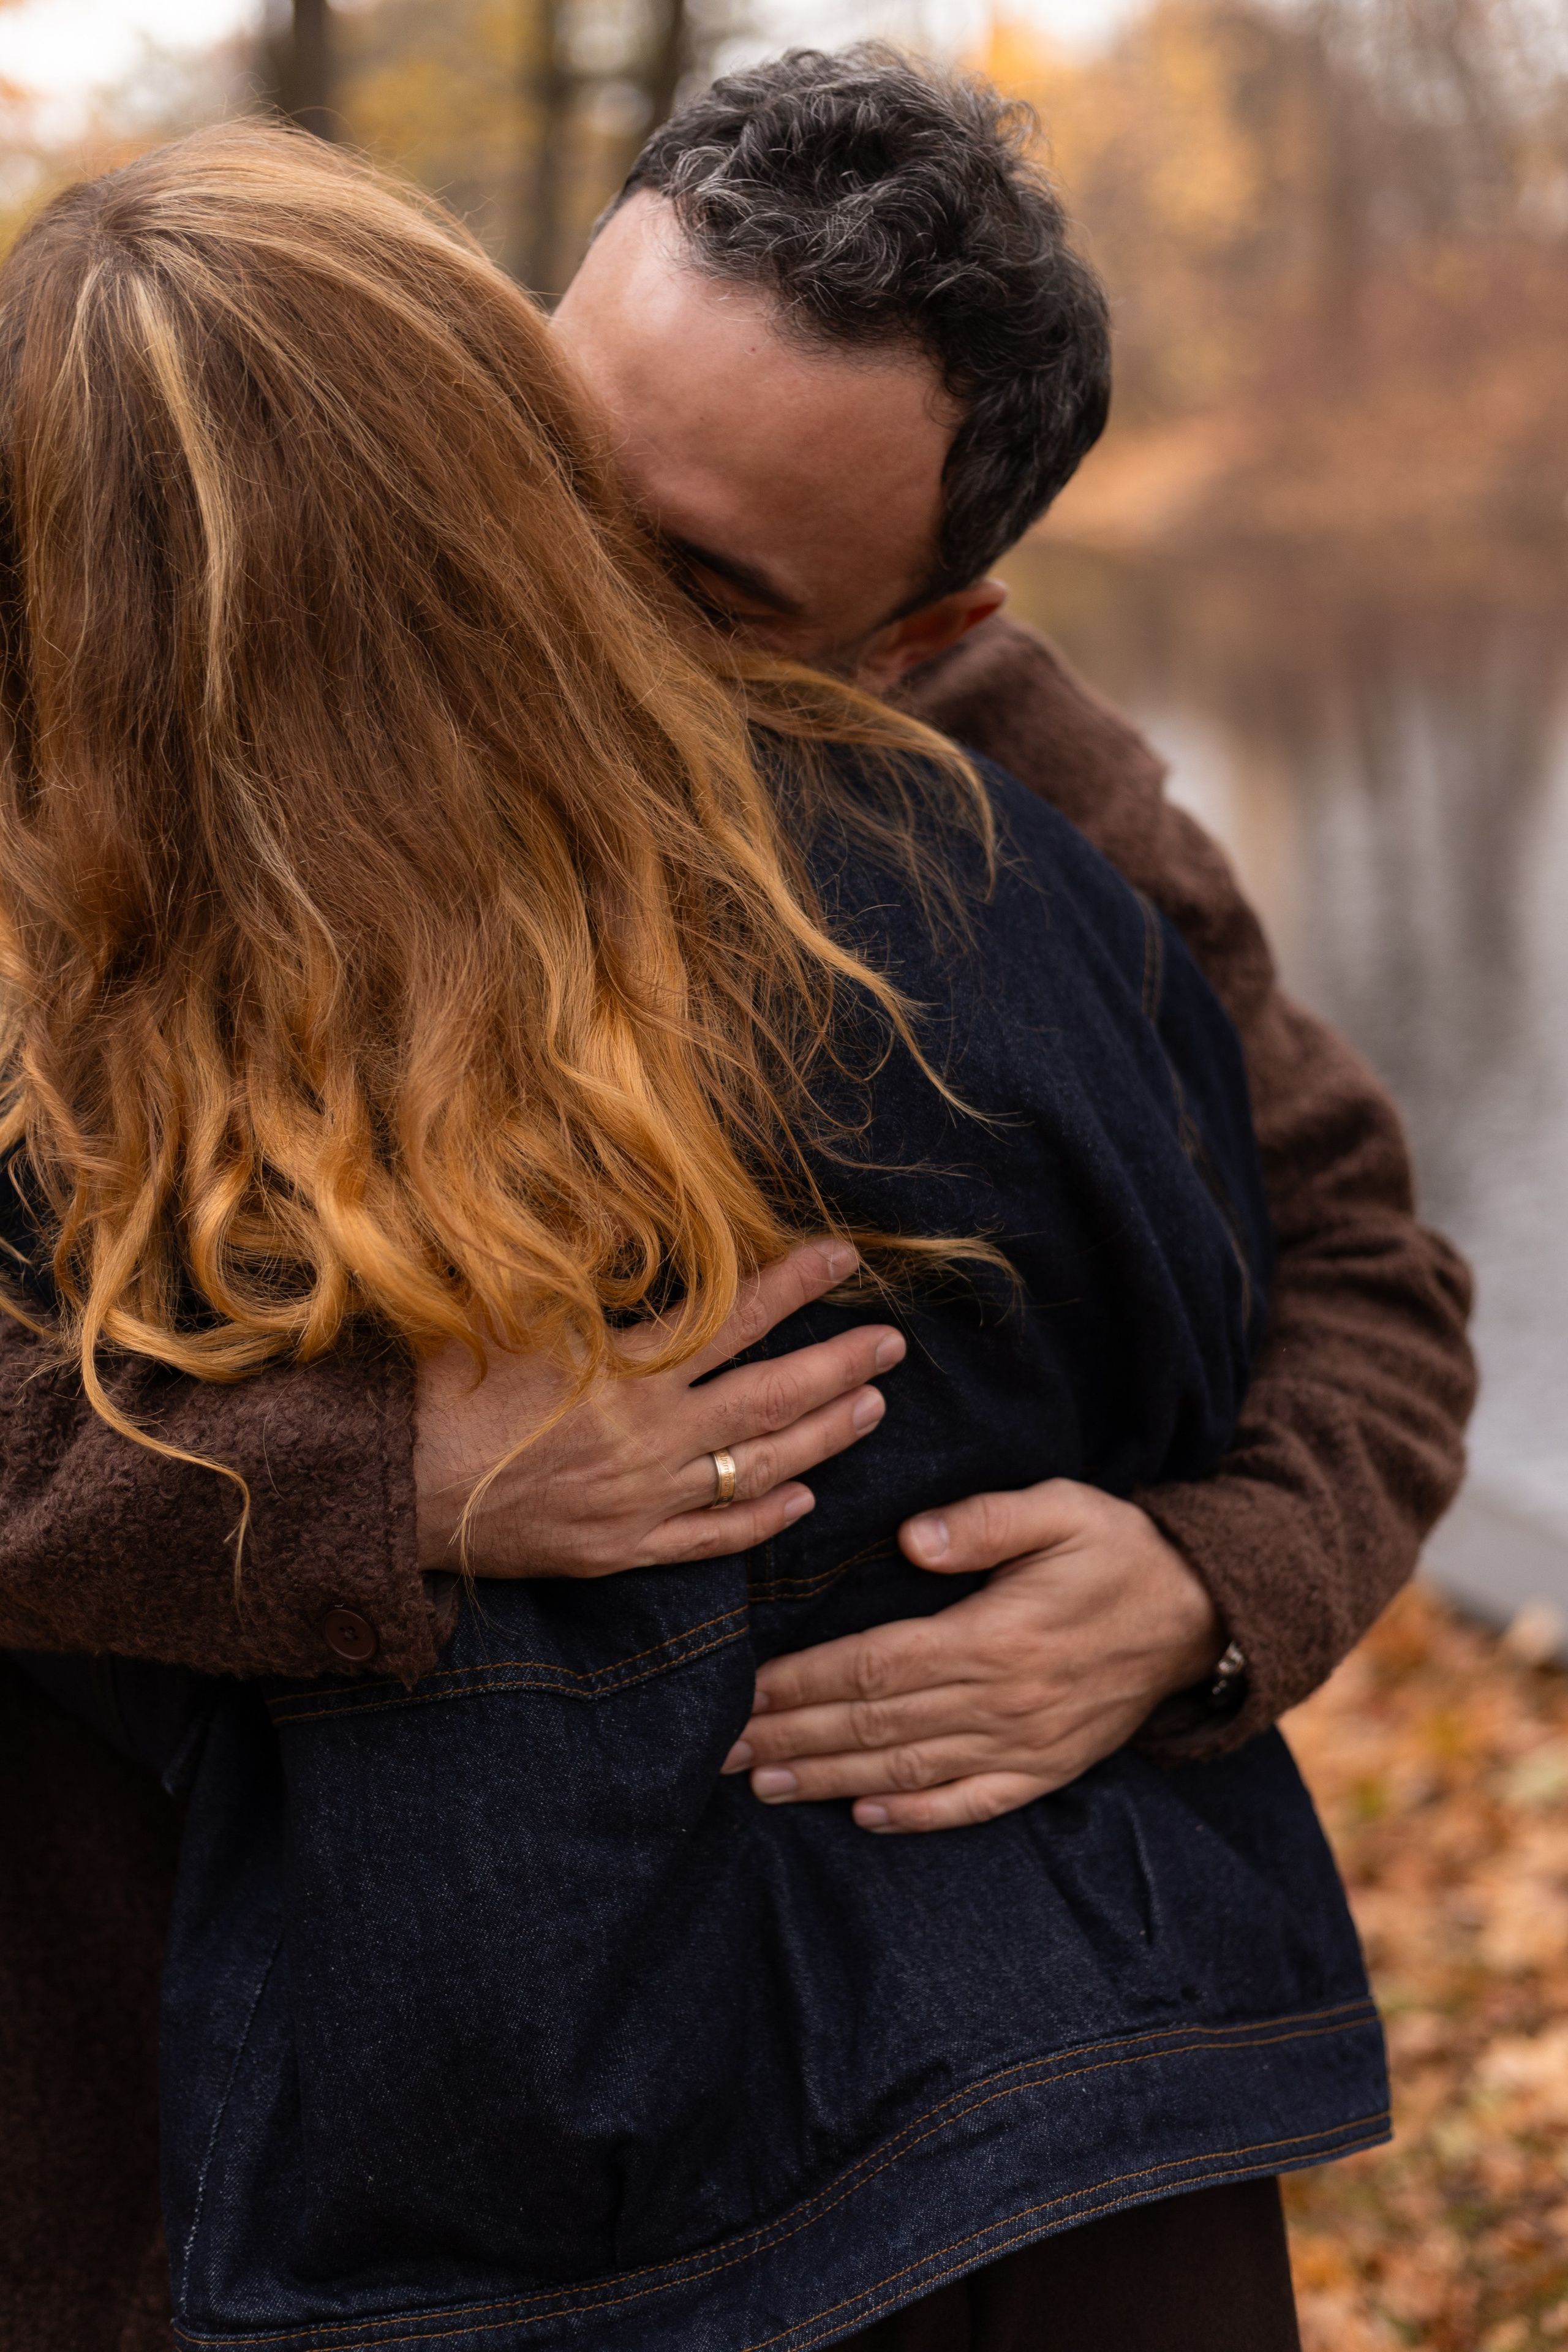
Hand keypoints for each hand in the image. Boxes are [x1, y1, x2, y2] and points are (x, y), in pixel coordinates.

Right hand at [414, 1240, 903, 1576]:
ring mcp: (640, 1501)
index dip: (794, 1284)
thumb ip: (584, 1282)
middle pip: (769, 1398)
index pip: (733, 1317)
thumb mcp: (510, 1312)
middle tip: (892, 1344)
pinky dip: (763, 1517)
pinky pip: (712, 1538)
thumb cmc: (438, 1390)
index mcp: (623, 1371)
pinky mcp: (621, 1550)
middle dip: (838, 1366)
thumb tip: (637, 1232)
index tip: (845, 1258)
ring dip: (823, 1437)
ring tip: (872, 1408)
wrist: (390, 1491)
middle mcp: (646, 1437)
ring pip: (756, 1469)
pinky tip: (802, 1499)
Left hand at [721, 1480, 1223, 1831]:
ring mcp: (1026, 1745)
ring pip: (909, 1772)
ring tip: (764, 1784)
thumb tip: (911, 1540)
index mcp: (997, 1638)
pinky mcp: (1048, 1769)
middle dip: (791, 1738)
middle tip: (719, 1751)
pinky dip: (916, 1817)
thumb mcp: (1062, 1509)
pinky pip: (973, 1804)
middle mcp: (1005, 1703)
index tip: (741, 1692)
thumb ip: (986, 1521)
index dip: (801, 1683)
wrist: (1208, 1614)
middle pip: (875, 1726)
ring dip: (830, 1781)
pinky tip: (865, 1820)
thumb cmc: (1121, 1549)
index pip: (875, 1666)